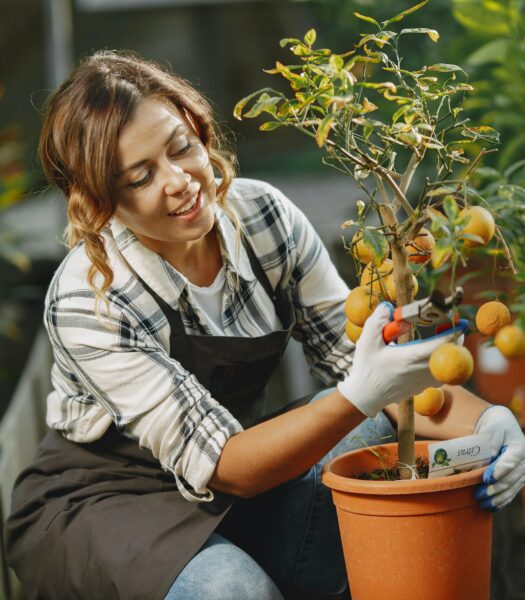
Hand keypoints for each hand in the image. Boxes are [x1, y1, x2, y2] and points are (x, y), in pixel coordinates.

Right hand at [338, 302, 468, 417]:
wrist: (366, 396)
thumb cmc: (367, 368)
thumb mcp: (367, 341)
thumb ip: (378, 321)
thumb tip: (388, 306)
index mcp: (412, 357)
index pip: (444, 343)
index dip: (454, 330)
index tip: (458, 319)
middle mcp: (424, 370)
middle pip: (452, 353)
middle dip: (454, 337)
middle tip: (448, 324)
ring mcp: (426, 381)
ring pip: (448, 363)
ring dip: (448, 349)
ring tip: (441, 336)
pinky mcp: (424, 387)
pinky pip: (441, 372)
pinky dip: (441, 360)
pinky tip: (429, 353)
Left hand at [474, 405, 524, 510]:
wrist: (502, 427)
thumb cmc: (495, 427)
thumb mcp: (492, 429)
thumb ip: (491, 443)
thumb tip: (488, 459)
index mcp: (520, 448)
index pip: (510, 461)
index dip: (499, 471)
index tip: (487, 479)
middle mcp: (524, 462)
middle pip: (510, 478)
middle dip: (494, 488)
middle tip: (478, 494)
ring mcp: (523, 472)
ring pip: (511, 488)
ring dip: (497, 498)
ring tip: (481, 502)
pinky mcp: (518, 479)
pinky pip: (512, 492)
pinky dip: (502, 500)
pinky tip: (491, 507)